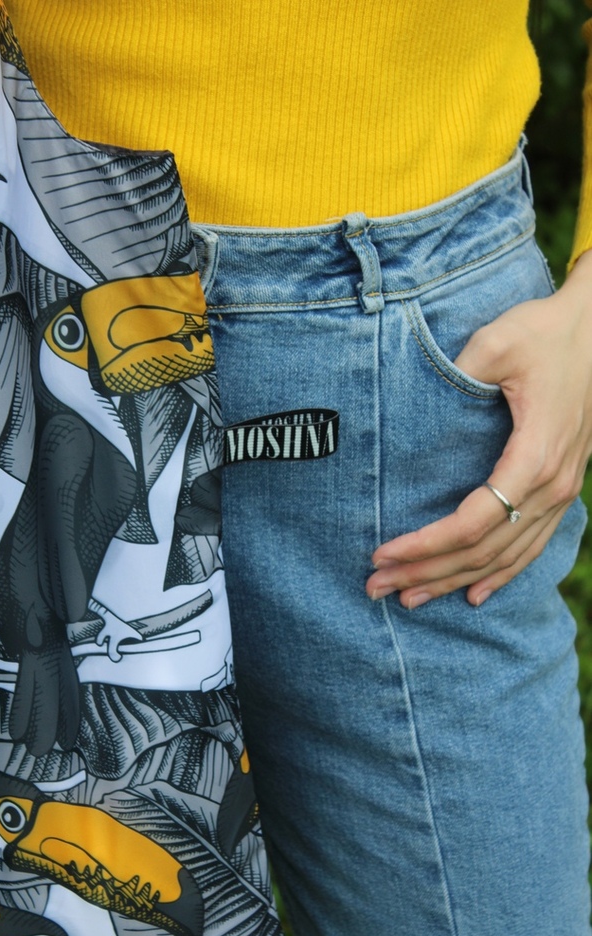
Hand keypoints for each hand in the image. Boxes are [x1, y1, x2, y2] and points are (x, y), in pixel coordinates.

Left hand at [366, 248, 591, 608]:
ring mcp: (561, 493)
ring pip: (505, 556)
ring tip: (409, 598)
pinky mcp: (561, 490)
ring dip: (454, 580)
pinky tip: (474, 594)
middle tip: (376, 587)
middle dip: (426, 572)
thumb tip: (412, 392)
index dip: (426, 546)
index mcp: (535, 457)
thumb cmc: (543, 334)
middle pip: (482, 550)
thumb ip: (458, 370)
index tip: (382, 554)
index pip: (473, 523)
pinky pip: (531, 546)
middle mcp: (552, 486)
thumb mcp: (497, 343)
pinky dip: (501, 575)